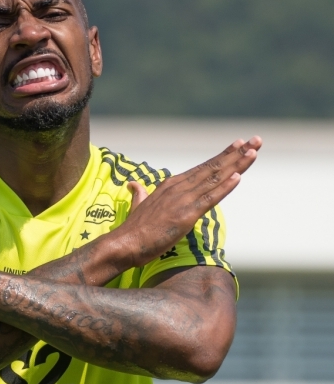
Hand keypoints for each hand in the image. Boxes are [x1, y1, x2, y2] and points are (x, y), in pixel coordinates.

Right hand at [116, 136, 261, 267]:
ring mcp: (183, 200)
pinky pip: (209, 199)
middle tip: (256, 140)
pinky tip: (238, 177)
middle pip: (213, 168)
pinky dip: (224, 188)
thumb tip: (134, 184)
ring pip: (215, 179)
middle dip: (237, 154)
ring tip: (253, 152)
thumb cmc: (134, 228)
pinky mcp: (186, 215)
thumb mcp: (139, 205)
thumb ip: (139, 193)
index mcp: (171, 185)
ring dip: (236, 165)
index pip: (202, 167)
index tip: (239, 144)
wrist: (126, 243)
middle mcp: (179, 187)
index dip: (223, 156)